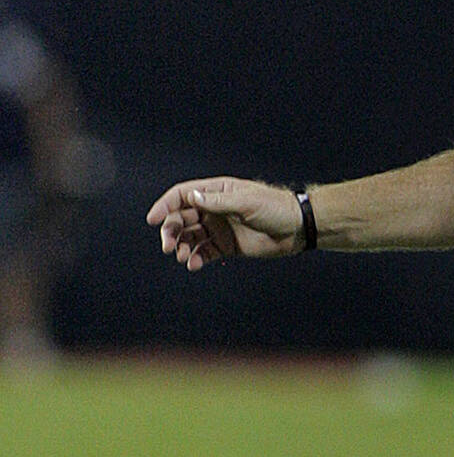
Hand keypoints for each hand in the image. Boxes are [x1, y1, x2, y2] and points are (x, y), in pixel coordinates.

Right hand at [146, 177, 302, 270]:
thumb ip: (218, 201)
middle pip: (181, 218)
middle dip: (170, 231)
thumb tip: (190, 196)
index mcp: (218, 191)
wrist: (296, 228)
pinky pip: (203, 253)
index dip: (165, 205)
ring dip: (180, 246)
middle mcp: (215, 209)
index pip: (183, 195)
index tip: (153, 220)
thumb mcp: (246, 202)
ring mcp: (219, 228)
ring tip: (182, 256)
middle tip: (168, 246)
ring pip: (189, 237)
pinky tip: (193, 264)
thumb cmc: (275, 208)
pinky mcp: (226, 246)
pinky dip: (194, 259)